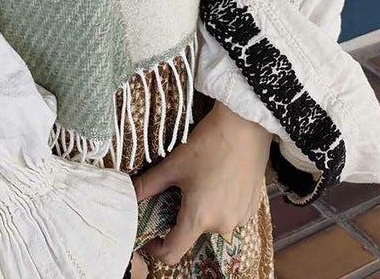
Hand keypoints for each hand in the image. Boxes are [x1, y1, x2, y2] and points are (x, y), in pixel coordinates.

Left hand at [131, 100, 272, 266]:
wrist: (245, 126)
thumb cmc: (208, 144)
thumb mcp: (173, 165)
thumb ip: (148, 185)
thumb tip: (128, 195)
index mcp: (199, 217)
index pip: (172, 252)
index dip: (156, 249)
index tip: (150, 236)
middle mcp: (221, 225)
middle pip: (192, 232)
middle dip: (181, 215)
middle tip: (177, 190)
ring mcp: (240, 218)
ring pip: (211, 222)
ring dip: (201, 209)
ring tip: (200, 181)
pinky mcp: (252, 209)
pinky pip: (228, 214)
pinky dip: (219, 204)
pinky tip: (218, 180)